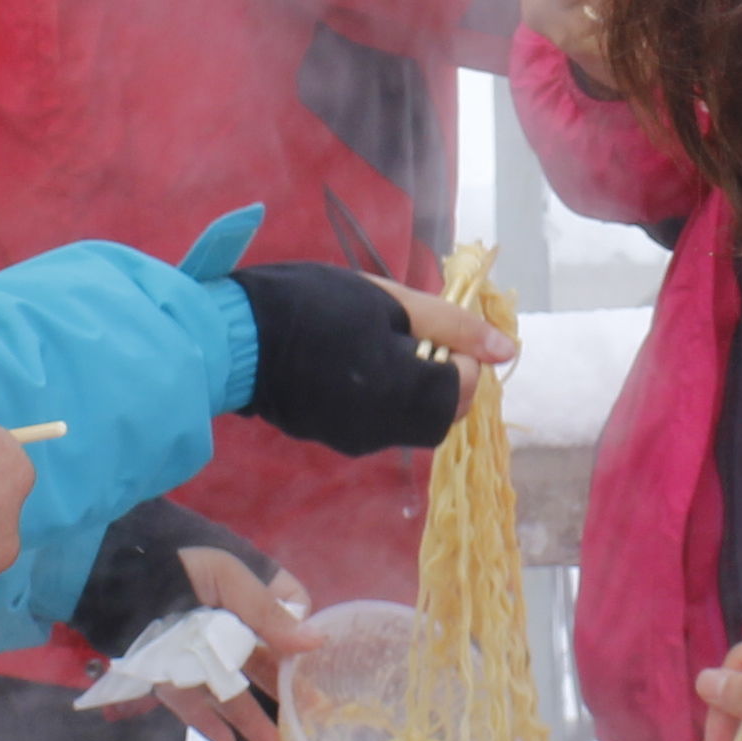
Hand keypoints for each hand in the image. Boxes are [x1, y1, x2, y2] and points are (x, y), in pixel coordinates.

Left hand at [103, 546, 314, 740]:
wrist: (109, 577)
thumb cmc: (174, 566)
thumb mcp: (227, 578)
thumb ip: (267, 612)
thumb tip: (316, 641)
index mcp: (244, 593)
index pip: (287, 613)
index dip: (299, 633)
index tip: (310, 656)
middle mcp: (225, 626)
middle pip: (263, 661)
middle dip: (286, 688)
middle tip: (310, 713)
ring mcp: (197, 653)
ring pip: (230, 690)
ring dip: (252, 719)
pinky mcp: (168, 675)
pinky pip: (191, 704)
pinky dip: (208, 725)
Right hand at [234, 260, 501, 454]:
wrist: (233, 334)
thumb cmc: (312, 303)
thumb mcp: (389, 300)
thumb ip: (452, 326)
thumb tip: (508, 351)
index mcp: (402, 389)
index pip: (466, 388)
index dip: (464, 354)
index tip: (436, 326)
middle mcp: (384, 427)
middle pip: (444, 413)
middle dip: (445, 377)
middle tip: (417, 337)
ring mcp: (357, 439)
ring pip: (414, 421)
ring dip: (416, 387)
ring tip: (383, 346)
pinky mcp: (335, 439)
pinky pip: (381, 423)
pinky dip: (386, 397)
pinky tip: (357, 364)